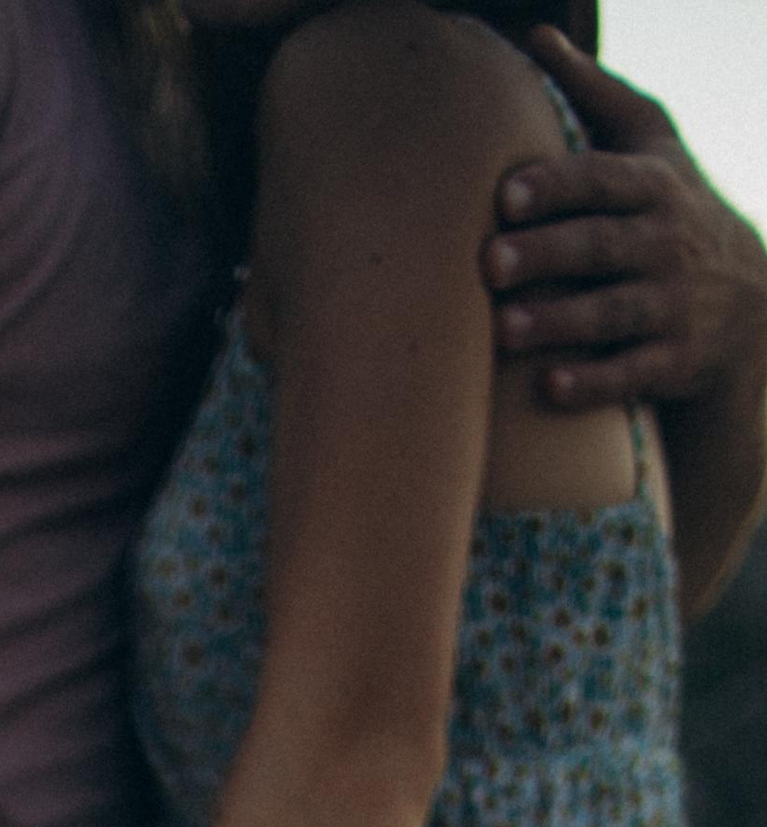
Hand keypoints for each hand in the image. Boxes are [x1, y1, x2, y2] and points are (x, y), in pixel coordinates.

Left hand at [488, 36, 766, 411]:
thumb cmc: (669, 208)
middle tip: (486, 264)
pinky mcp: (676, 360)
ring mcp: (674, 304)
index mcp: (652, 186)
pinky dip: (594, 383)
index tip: (505, 196)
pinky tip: (549, 389)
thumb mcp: (650, 146)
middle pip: (600, 246)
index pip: (602, 180)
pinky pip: (634, 374)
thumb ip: (595, 95)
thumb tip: (537, 37)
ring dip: (559, 322)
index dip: (557, 186)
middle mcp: (666, 243)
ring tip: (504, 330)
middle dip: (546, 254)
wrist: (748, 299)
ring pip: (613, 312)